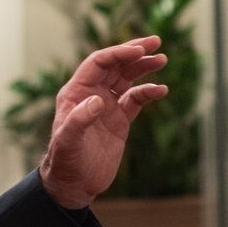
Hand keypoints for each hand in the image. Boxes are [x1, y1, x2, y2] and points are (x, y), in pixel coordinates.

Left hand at [40, 36, 167, 208]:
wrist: (73, 184)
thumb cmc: (65, 162)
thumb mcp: (68, 142)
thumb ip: (80, 120)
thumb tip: (98, 101)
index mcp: (76, 92)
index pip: (99, 63)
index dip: (118, 53)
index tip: (138, 50)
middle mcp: (91, 94)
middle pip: (115, 65)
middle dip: (134, 52)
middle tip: (156, 42)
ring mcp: (107, 107)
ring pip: (127, 78)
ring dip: (144, 67)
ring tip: (162, 60)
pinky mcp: (119, 121)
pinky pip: (136, 100)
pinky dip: (148, 93)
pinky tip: (161, 90)